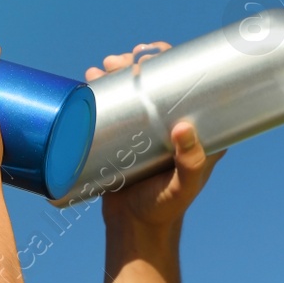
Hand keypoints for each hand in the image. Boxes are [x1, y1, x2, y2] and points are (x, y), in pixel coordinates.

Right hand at [84, 42, 225, 229]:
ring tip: (99, 71)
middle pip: (153, 79)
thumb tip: (183, 128)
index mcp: (194, 127)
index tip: (148, 54)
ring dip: (114, 71)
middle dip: (133, 61)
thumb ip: (190, 163)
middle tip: (117, 63)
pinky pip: (112, 106)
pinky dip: (100, 89)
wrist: (134, 228)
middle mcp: (169, 121)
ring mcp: (144, 128)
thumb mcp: (183, 187)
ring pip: (130, 89)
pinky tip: (89, 78)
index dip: (168, 58)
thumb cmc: (165, 208)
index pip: (184, 81)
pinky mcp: (122, 137)